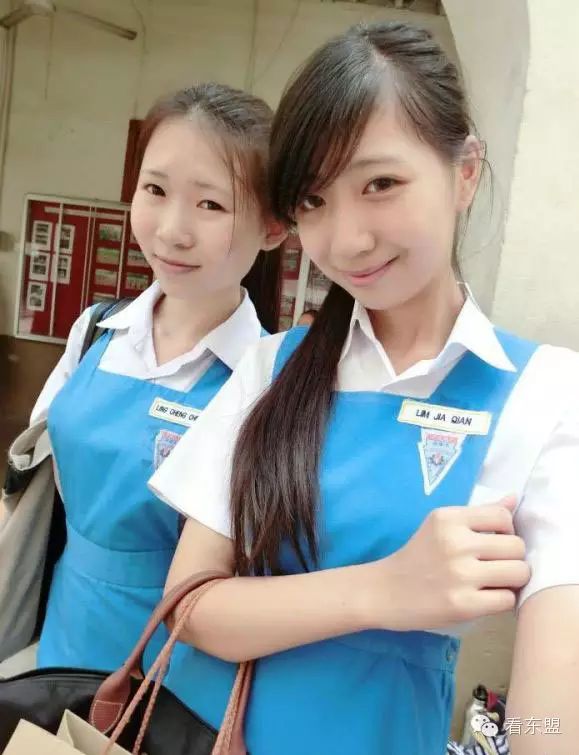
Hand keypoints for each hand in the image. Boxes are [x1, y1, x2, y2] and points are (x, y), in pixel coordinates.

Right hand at [369, 496, 529, 630]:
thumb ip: (479, 513)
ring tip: (495, 582)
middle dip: (513, 557)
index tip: (494, 541)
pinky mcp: (463, 605)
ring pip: (519, 572)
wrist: (385, 591)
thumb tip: (515, 498)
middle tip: (496, 566)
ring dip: (513, 580)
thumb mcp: (441, 526)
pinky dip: (502, 600)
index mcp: (448, 518)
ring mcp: (460, 575)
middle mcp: (455, 542)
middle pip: (516, 546)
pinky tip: (487, 598)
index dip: (507, 530)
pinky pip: (508, 599)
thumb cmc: (418, 557)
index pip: (502, 515)